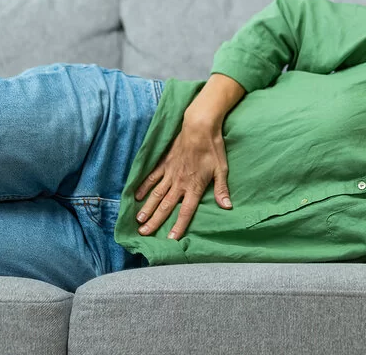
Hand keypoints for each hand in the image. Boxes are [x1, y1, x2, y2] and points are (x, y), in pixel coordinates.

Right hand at [133, 118, 231, 239]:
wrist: (199, 126)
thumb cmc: (213, 148)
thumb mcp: (221, 169)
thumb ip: (221, 189)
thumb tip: (228, 206)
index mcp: (195, 186)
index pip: (186, 211)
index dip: (179, 225)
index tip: (170, 238)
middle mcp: (180, 182)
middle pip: (166, 206)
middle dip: (155, 221)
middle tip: (144, 233)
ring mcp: (170, 172)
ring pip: (156, 194)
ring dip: (147, 208)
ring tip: (138, 220)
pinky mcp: (164, 162)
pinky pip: (152, 177)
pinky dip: (144, 187)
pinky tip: (137, 196)